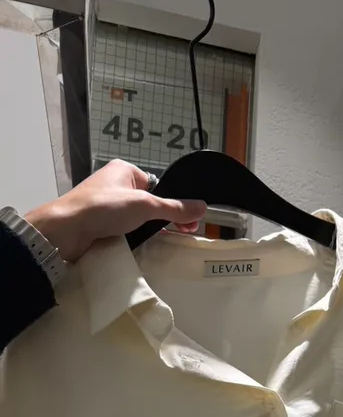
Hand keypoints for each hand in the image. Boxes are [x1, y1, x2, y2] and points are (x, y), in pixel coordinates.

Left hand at [25, 159, 206, 262]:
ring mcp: (107, 205)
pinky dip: (134, 238)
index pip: (158, 186)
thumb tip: (202, 207)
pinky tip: (144, 246)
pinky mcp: (100, 224)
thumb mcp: (145, 205)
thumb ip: (174, 208)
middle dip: (166, 218)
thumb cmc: (104, 207)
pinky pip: (125, 230)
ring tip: (166, 241)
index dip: (174, 203)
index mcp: (125, 171)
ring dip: (148, 230)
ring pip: (137, 219)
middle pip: (150, 203)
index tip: (190, 221)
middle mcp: (115, 185)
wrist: (67, 229)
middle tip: (184, 233)